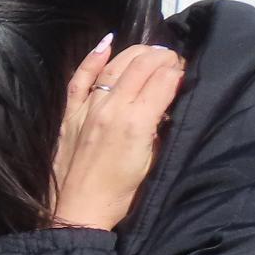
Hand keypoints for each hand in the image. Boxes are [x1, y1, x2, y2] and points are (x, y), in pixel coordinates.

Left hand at [51, 38, 185, 231]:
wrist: (77, 211)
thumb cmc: (120, 193)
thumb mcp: (152, 161)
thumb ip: (160, 127)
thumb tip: (166, 102)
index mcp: (137, 122)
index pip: (164, 79)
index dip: (179, 71)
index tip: (185, 73)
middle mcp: (111, 108)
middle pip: (141, 65)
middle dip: (162, 57)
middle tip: (172, 61)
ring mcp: (87, 108)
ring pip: (114, 65)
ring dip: (136, 53)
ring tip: (151, 52)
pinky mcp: (69, 114)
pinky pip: (80, 78)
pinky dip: (93, 58)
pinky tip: (107, 43)